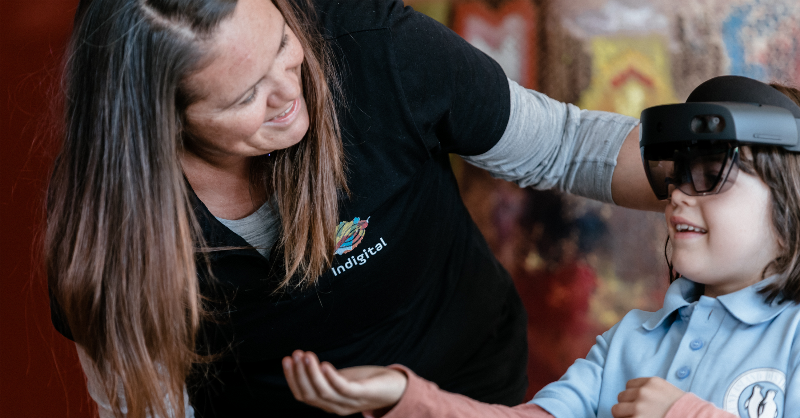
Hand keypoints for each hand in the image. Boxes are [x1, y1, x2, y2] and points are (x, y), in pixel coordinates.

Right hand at [282, 350, 407, 415]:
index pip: (303, 395)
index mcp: (328, 403)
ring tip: (306, 355)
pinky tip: (324, 365)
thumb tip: (304, 362)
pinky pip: (343, 389)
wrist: (396, 388)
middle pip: (309, 395)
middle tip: (295, 355)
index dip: (292, 379)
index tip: (287, 359)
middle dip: (298, 375)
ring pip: (323, 393)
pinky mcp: (362, 394)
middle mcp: (336, 407)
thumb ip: (325, 377)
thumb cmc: (366, 381)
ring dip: (311, 374)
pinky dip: (331, 378)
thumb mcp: (341, 378)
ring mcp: (349, 403)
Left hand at [611, 377, 684, 417]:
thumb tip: (633, 395)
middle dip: (628, 405)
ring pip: (617, 409)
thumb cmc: (683, 410)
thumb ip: (652, 391)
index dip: (633, 396)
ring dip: (624, 416)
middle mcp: (644, 392)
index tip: (640, 403)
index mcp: (653, 383)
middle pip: (622, 396)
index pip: (630, 385)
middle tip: (639, 414)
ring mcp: (639, 407)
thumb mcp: (668, 393)